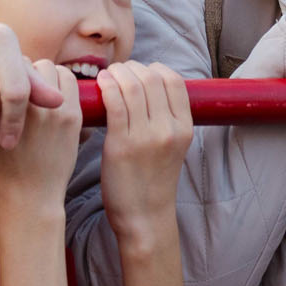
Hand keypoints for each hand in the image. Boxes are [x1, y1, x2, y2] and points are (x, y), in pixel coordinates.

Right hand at [0, 60, 83, 219]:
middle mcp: (26, 103)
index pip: (4, 66)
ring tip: (42, 91)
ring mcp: (52, 109)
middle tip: (24, 87)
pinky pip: (72, 84)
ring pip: (53, 70)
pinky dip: (64, 85)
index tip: (6, 80)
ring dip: (47, 76)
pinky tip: (56, 98)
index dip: (5, 70)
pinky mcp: (72, 117)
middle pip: (29, 64)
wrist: (28, 198)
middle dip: (26, 72)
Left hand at [95, 62, 191, 252]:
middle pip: (152, 79)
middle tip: (119, 72)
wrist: (144, 216)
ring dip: (117, 74)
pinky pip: (115, 104)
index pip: (175, 81)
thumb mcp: (172, 146)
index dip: (155, 69)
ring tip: (108, 76)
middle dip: (133, 68)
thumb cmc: (153, 179)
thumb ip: (166, 118)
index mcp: (184, 128)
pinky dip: (107, 87)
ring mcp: (146, 137)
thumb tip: (148, 86)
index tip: (141, 72)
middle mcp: (168, 130)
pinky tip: (101, 85)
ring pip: (132, 87)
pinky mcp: (121, 145)